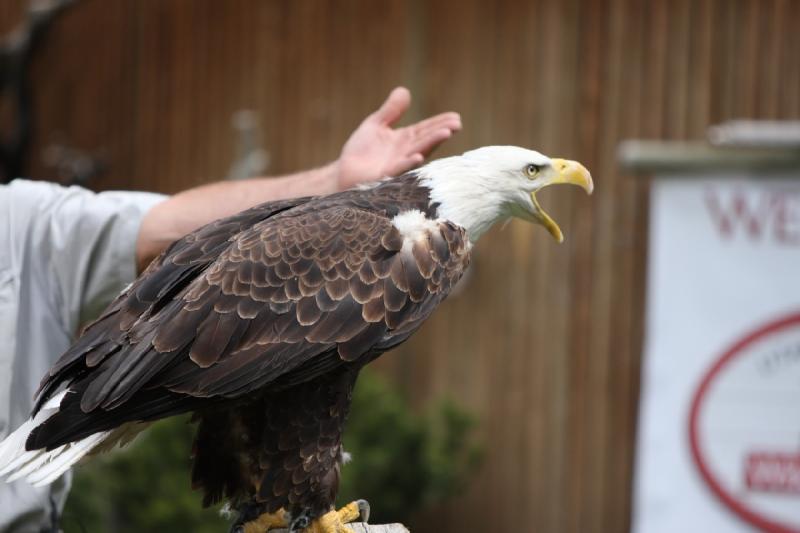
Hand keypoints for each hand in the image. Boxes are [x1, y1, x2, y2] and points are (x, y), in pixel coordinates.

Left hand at [336, 87, 461, 189]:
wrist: (345, 174)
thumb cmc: (362, 153)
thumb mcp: (375, 125)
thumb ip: (390, 110)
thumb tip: (405, 90)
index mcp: (404, 140)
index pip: (425, 129)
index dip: (439, 122)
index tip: (455, 117)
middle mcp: (405, 153)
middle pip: (425, 140)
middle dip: (440, 132)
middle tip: (457, 124)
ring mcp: (396, 165)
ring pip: (417, 153)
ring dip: (431, 144)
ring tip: (445, 134)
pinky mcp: (384, 176)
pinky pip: (398, 170)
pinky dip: (408, 164)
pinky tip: (417, 156)